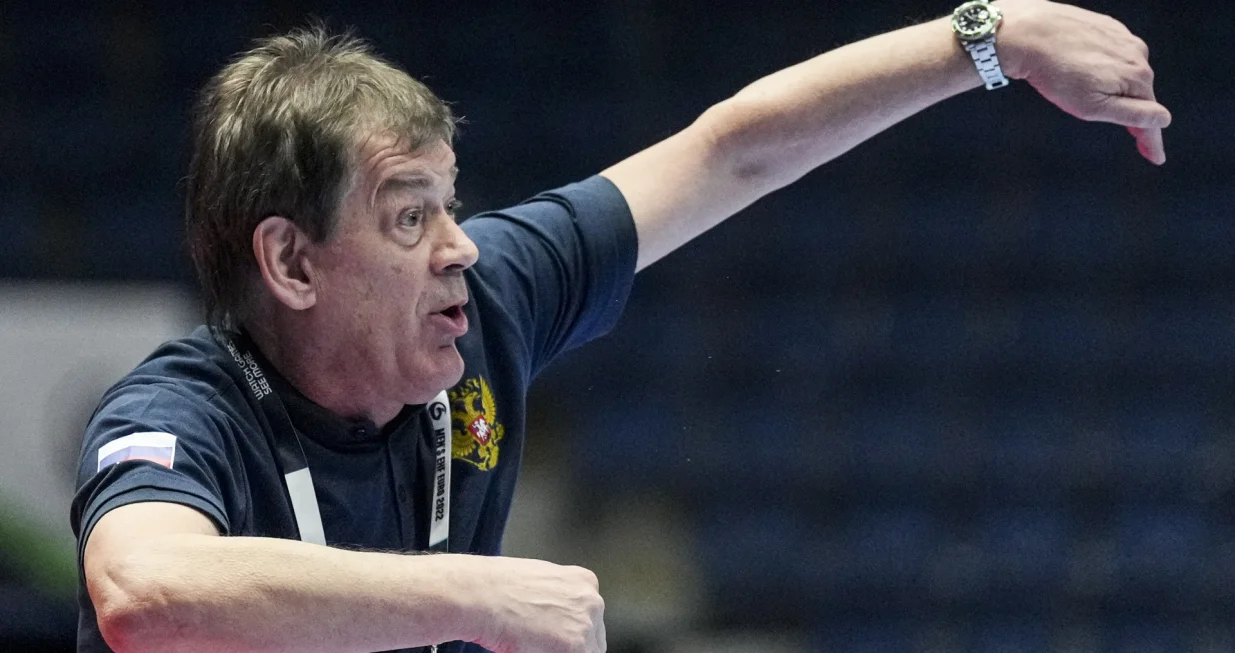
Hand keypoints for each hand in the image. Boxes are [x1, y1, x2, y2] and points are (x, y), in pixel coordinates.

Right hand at [471, 556, 605, 652]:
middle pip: (592, 638)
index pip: (590, 618)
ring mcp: (585, 625)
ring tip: (532, 644)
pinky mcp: (575, 647)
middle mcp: (591, 601)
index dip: (570, 631)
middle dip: (570, 645)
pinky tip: (529, 648)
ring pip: (585, 652)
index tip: (557, 637)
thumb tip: (557, 617)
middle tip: (543, 644)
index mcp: (584, 581)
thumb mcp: (539, 581)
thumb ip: (558, 600)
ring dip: (560, 652)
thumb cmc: (498, 586)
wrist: (481, 594)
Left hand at [996, 0, 1170, 163]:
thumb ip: (1132, 115)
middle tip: (1131, 137)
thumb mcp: (1094, 107)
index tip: (1155, 156)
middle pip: (1141, 93)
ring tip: (1095, 98)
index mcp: (1137, 77)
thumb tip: (1161, 120)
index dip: (1152, 140)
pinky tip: (1089, 73)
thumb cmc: (1056, 73)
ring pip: (1127, 72)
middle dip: (1135, 114)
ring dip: (1118, 89)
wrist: (1031, 35)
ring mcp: (1122, 37)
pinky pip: (1113, 54)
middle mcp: (1137, 54)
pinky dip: (1107, 68)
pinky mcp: (1107, 27)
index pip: (1151, 116)